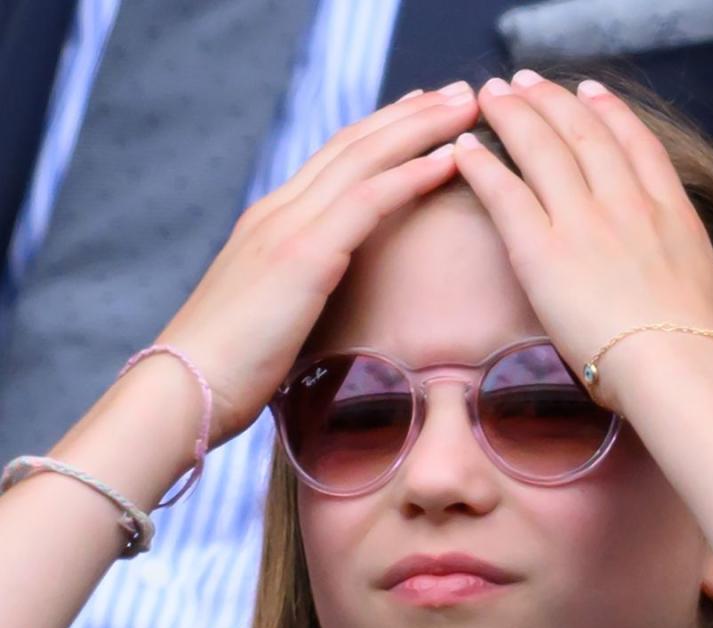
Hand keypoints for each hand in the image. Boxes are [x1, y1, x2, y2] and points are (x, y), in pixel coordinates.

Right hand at [151, 83, 478, 446]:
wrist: (183, 387)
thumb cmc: (225, 368)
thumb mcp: (267, 314)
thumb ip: (295, 290)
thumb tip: (323, 301)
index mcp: (269, 223)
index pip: (333, 160)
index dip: (380, 132)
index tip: (421, 114)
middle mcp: (278, 211)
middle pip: (354, 143)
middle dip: (411, 114)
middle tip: (458, 92)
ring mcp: (288, 227)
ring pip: (364, 157)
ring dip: (421, 127)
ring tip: (466, 105)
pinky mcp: (303, 255)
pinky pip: (367, 200)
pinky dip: (411, 175)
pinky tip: (448, 159)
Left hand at [452, 73, 712, 411]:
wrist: (678, 368)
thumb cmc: (711, 353)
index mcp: (673, 217)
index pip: (637, 147)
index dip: (610, 114)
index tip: (590, 92)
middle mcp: (627, 205)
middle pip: (582, 134)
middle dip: (551, 101)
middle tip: (525, 82)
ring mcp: (584, 221)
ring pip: (542, 149)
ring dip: (514, 115)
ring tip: (492, 94)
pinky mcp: (542, 250)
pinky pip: (504, 193)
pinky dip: (482, 165)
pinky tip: (465, 146)